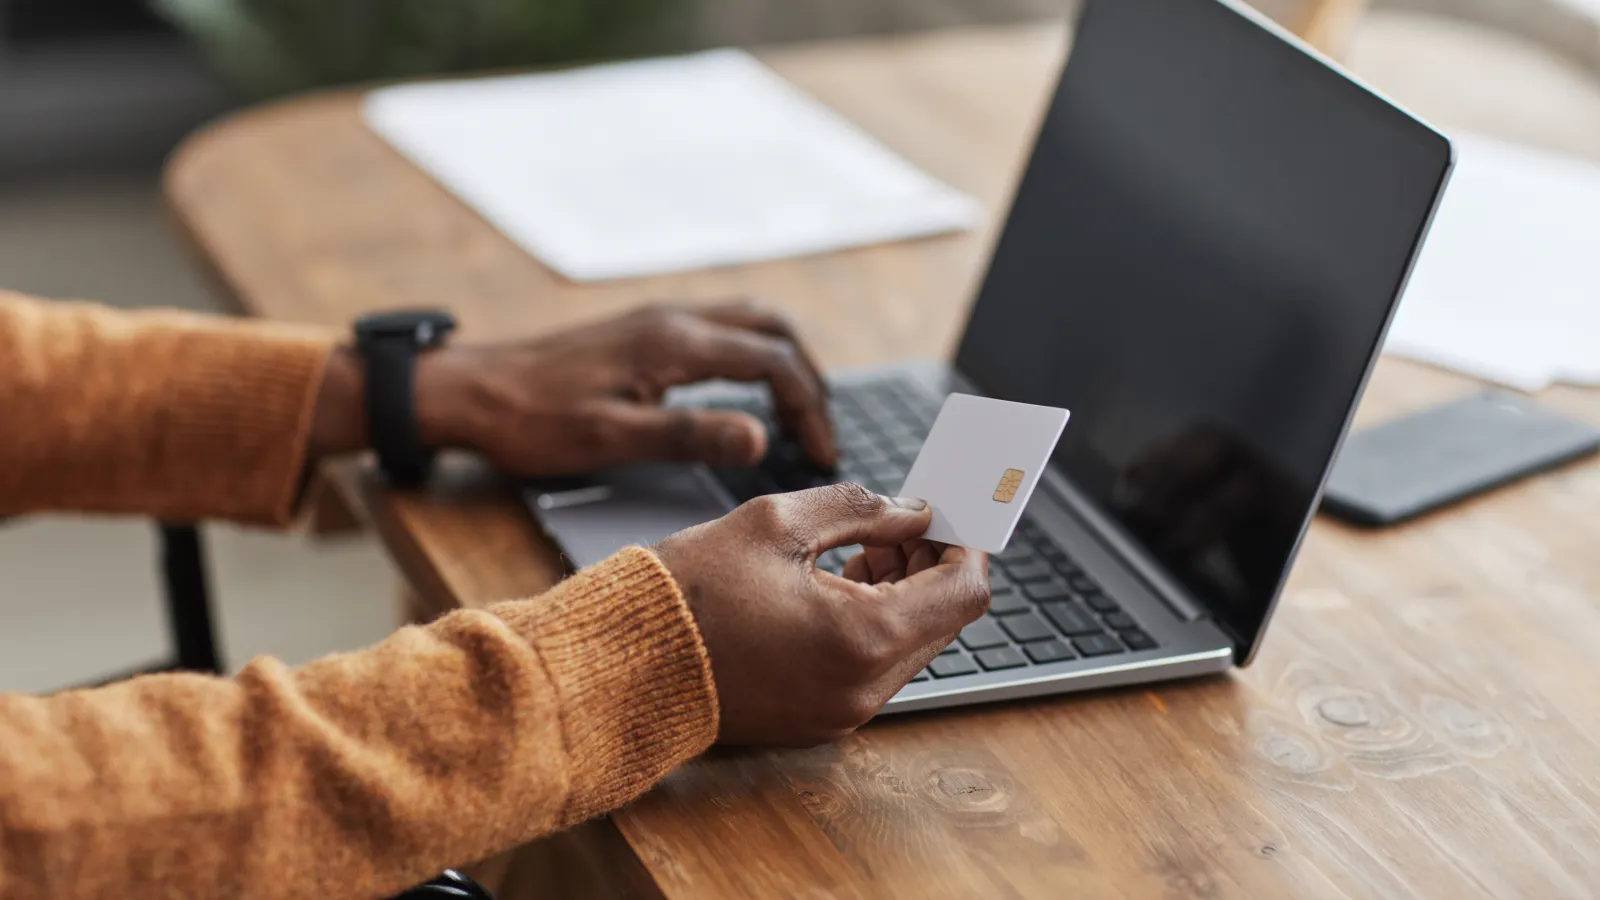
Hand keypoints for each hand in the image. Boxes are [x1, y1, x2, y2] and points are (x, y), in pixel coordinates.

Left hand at [311, 303, 834, 474]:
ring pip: (749, 321)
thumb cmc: (531, 421)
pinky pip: (721, 328)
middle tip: (821, 431)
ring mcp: (658, 320)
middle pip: (772, 330)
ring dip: (785, 360)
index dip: (809, 407)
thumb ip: (688, 436)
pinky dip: (754, 354)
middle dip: (810, 378)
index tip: (821, 452)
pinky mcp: (643, 331)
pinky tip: (746, 391)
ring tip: (800, 411)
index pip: (772, 362)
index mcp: (673, 344)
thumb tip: (760, 439)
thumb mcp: (611, 440)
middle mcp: (673, 320)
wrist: (470, 391)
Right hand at [653, 483, 989, 746]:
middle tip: (896, 524)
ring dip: (900, 594)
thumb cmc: (687, 594)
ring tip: (856, 551)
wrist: (621, 667)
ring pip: (910, 644)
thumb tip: (914, 511)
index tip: (946, 516)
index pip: (965, 592)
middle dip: (929, 567)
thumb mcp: (777, 523)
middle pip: (944, 621)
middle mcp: (864, 689)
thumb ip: (861, 508)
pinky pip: (872, 668)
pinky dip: (870, 625)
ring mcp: (842, 713)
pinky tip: (831, 588)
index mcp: (864, 638)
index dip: (964, 545)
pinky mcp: (819, 721)